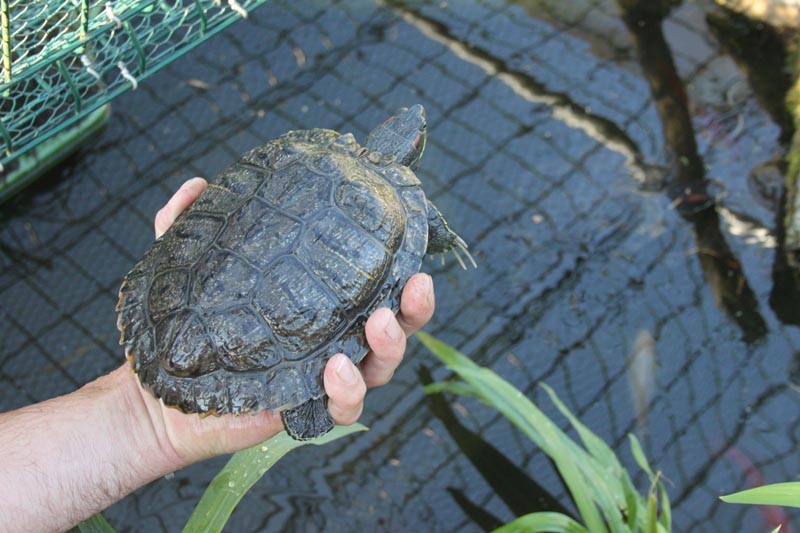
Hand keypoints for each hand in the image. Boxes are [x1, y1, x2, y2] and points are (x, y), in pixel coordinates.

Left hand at [137, 177, 434, 463]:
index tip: (409, 243)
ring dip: (390, 345)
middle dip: (414, 308)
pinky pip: (345, 409)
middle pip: (395, 326)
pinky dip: (349, 391)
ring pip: (381, 368)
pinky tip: (334, 368)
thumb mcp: (188, 269)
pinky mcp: (308, 409)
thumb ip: (191, 224)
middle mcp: (333, 338)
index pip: (371, 285)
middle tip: (415, 283)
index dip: (398, 268)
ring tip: (377, 322)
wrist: (160, 392)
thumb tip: (199, 183)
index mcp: (321, 304)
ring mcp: (324, 377)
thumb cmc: (189, 325)